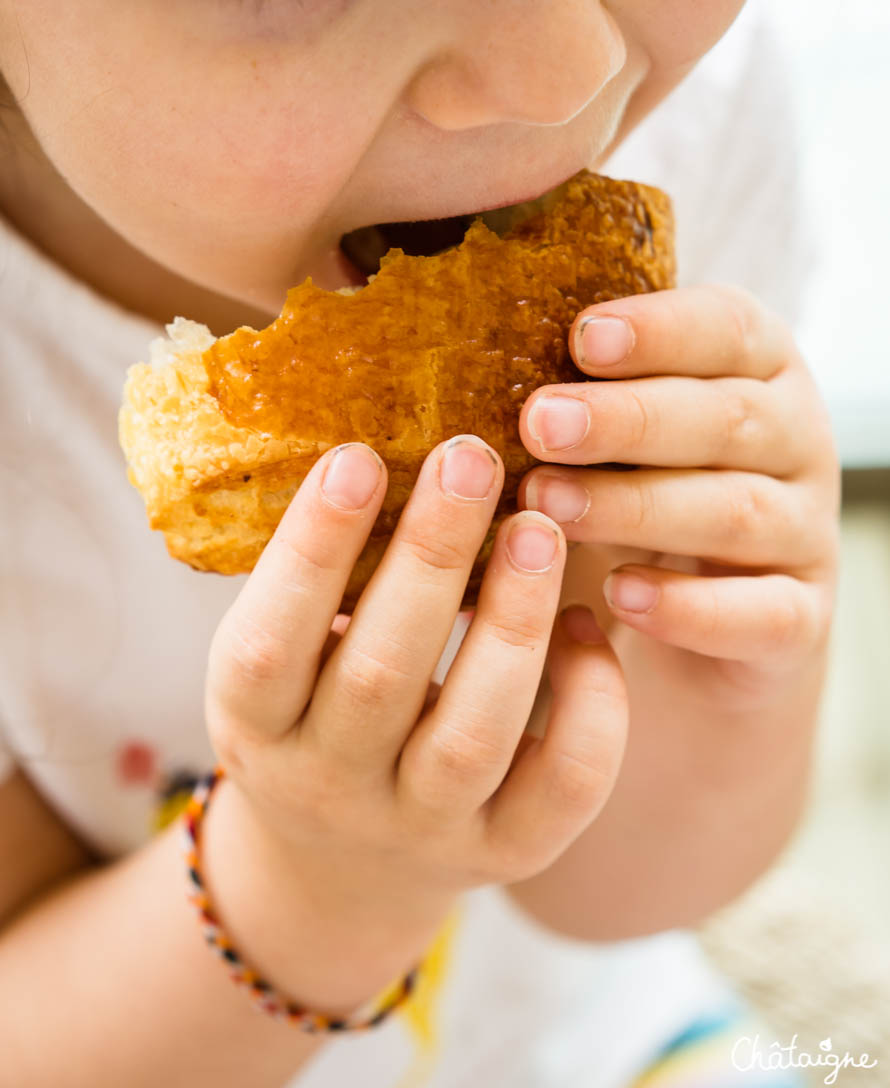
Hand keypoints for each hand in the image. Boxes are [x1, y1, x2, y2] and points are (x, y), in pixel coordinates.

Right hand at [202, 434, 626, 1006]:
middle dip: (431, 557)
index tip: (357, 457)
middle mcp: (332, 788)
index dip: (312, 551)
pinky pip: (565, 786)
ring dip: (512, 619)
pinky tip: (585, 624)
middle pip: (381, 678)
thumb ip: (319, 589)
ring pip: (475, 732)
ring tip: (537, 526)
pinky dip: (590, 701)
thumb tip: (385, 453)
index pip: (268, 646)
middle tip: (469, 457)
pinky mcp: (507, 852)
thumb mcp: (282, 664)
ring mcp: (423, 829)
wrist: (343, 863)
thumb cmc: (312, 719)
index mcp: (256, 730)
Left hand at [518, 283, 840, 704]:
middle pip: (724, 417)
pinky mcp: (800, 618)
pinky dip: (689, 607)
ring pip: (735, 511)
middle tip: (539, 423)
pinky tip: (619, 594)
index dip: (658, 331)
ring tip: (547, 504)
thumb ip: (572, 400)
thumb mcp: (615, 439)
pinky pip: (759, 613)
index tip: (581, 338)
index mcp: (757, 371)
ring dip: (635, 506)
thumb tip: (460, 377)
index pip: (726, 329)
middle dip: (627, 419)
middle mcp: (795, 442)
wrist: (708, 621)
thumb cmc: (641, 499)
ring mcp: (805, 532)